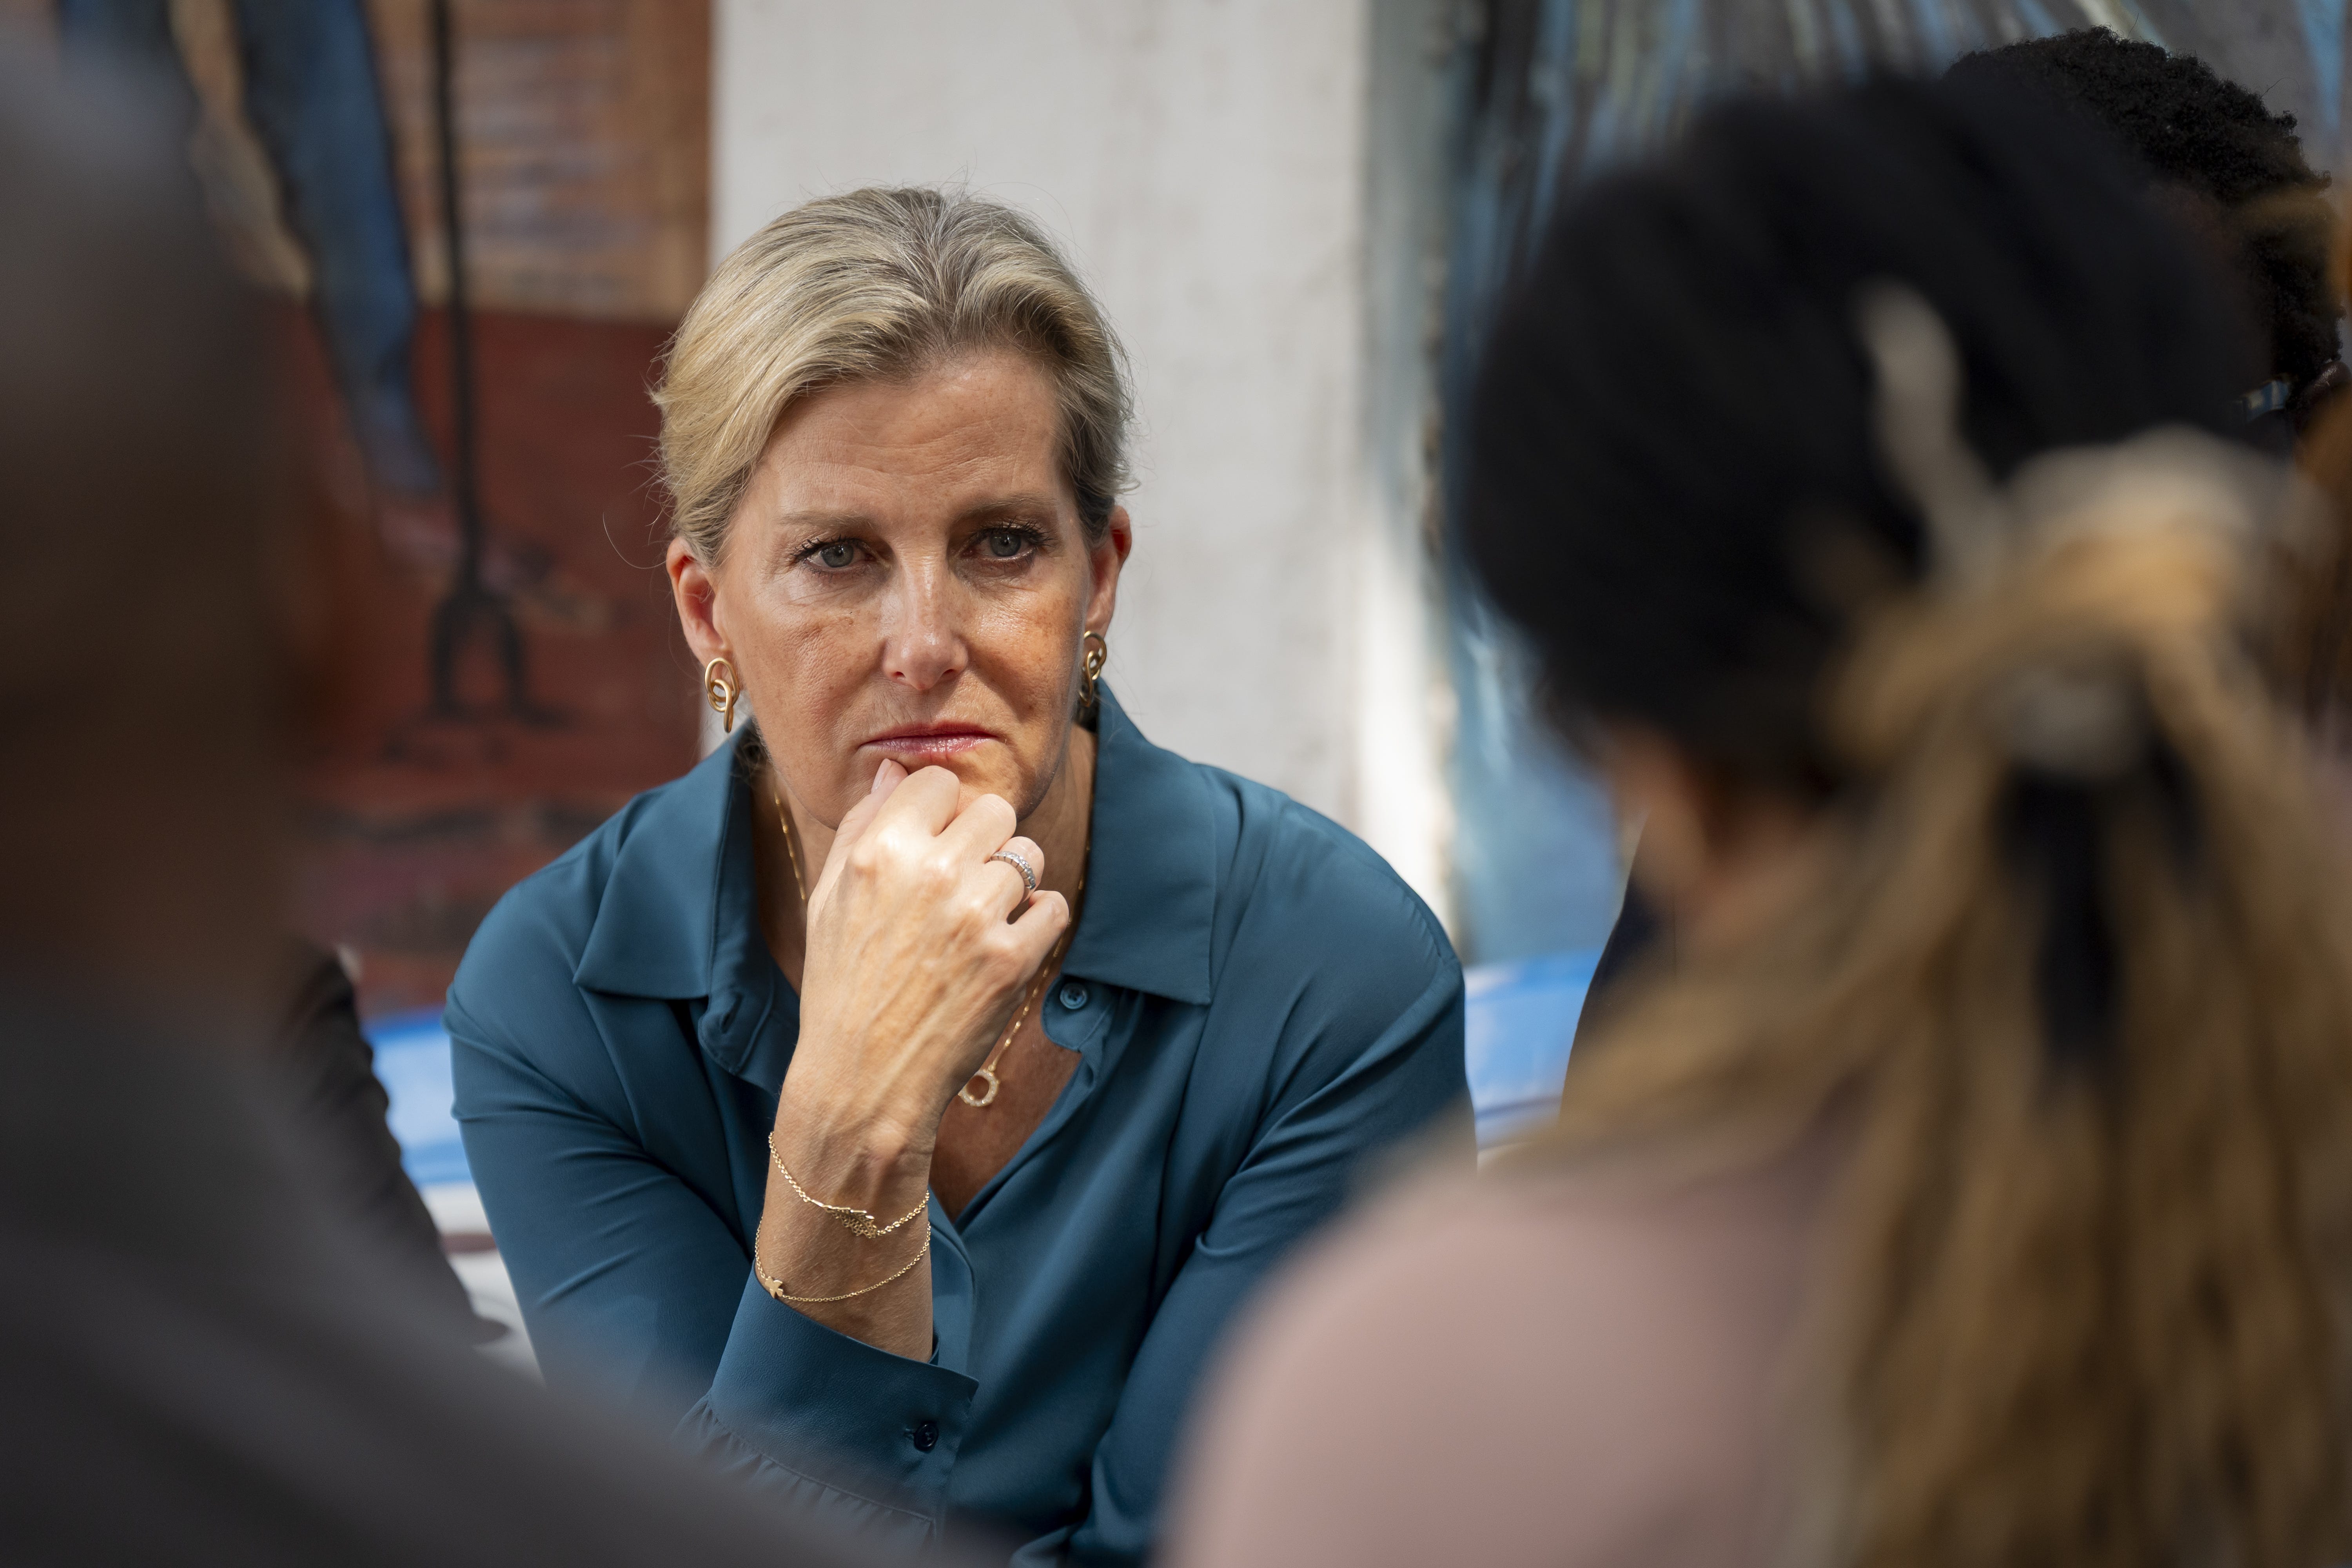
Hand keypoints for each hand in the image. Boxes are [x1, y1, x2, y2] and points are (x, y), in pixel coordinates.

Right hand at [786, 760, 1069, 1161]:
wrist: (863, 1079)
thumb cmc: (842, 988)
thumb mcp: (830, 901)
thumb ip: (862, 826)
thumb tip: (892, 770)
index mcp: (880, 852)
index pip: (937, 782)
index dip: (940, 811)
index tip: (934, 842)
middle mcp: (930, 874)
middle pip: (994, 810)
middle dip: (983, 840)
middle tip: (962, 882)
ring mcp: (976, 916)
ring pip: (1028, 856)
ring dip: (1012, 882)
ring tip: (979, 920)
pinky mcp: (1013, 959)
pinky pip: (1053, 906)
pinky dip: (1036, 923)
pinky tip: (1003, 945)